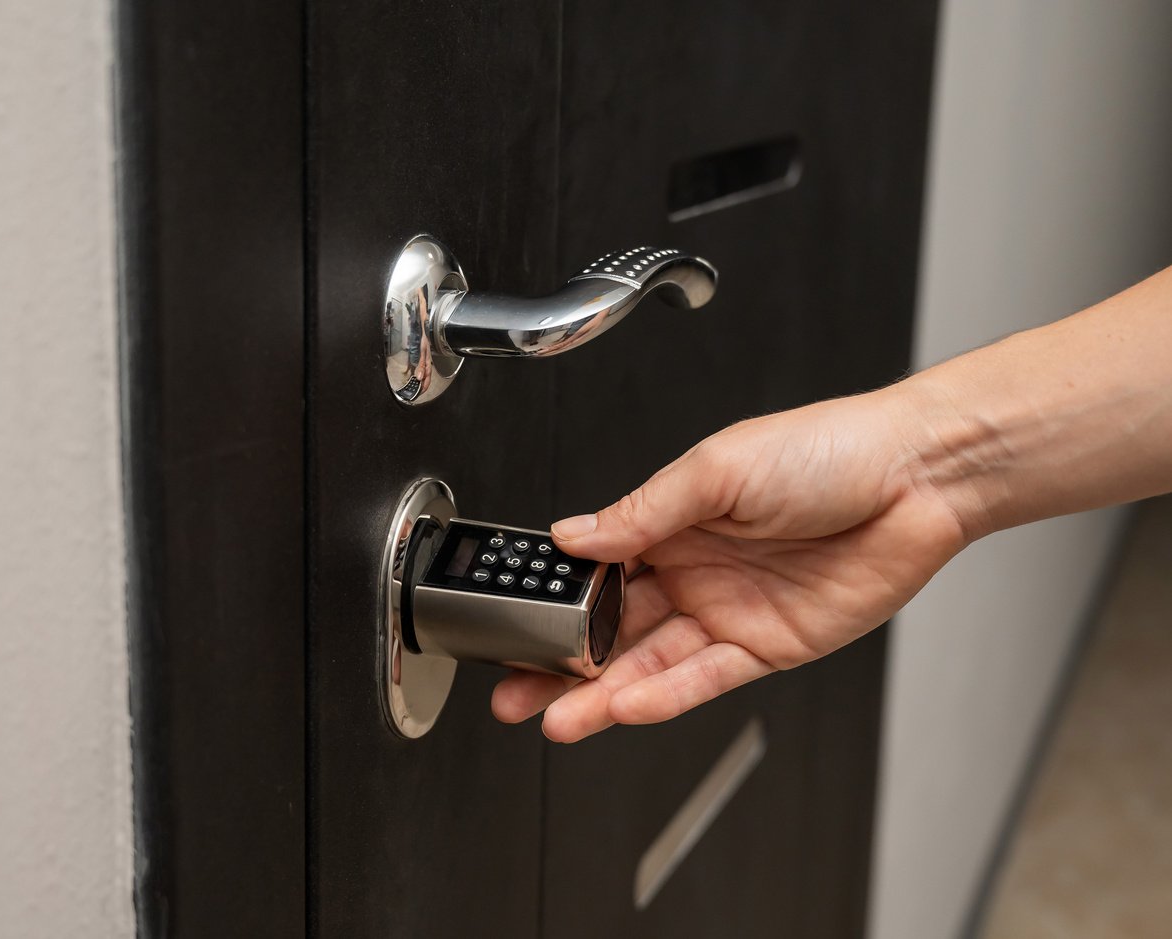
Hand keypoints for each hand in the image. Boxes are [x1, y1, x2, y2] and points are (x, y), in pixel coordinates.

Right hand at [491, 387, 971, 741]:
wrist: (916, 475)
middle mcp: (693, 570)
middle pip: (612, 629)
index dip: (554, 602)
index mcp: (671, 521)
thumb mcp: (718, 468)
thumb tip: (573, 536)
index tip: (513, 627)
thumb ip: (642, 511)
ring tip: (558, 718)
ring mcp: (729, 611)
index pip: (595, 571)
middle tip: (514, 692)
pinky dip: (667, 694)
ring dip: (603, 693)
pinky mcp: (769, 646)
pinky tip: (628, 704)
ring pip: (651, 664)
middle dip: (560, 664)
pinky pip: (708, 677)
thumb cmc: (827, 449)